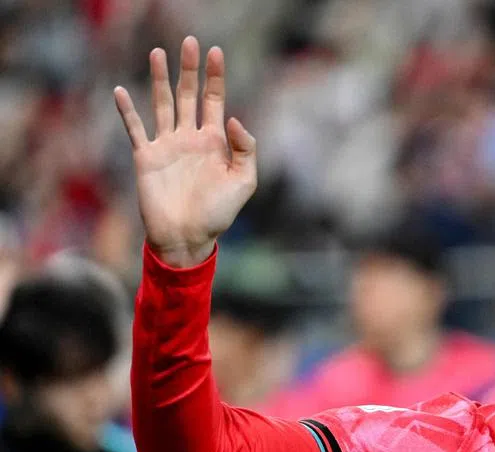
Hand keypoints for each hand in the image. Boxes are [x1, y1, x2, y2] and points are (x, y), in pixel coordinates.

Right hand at [113, 37, 256, 267]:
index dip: (215, 77)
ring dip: (159, 79)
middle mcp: (190, 138)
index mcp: (215, 142)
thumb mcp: (245, 182)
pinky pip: (135, 129)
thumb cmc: (219, 214)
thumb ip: (245, 149)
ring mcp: (167, 146)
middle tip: (189, 43)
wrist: (188, 237)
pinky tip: (120, 90)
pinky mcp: (146, 157)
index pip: (214, 100)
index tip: (215, 52)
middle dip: (189, 69)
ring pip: (161, 104)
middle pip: (188, 95)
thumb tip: (233, 118)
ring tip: (159, 54)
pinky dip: (127, 110)